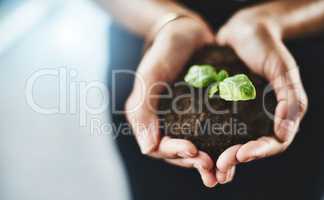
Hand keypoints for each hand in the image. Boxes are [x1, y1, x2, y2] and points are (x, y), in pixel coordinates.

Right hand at [125, 17, 218, 186]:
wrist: (186, 34)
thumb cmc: (165, 51)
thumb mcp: (150, 76)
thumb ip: (142, 109)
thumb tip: (148, 148)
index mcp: (149, 118)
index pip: (157, 146)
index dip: (174, 153)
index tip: (194, 151)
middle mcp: (165, 123)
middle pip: (176, 154)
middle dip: (194, 162)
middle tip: (212, 168)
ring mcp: (184, 120)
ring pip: (193, 149)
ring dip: (207, 162)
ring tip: (223, 170)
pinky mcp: (202, 114)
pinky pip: (208, 135)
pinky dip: (217, 147)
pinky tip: (231, 152)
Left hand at [214, 7, 307, 180]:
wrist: (243, 31)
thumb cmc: (266, 48)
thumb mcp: (283, 70)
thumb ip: (291, 100)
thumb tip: (284, 134)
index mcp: (277, 116)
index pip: (272, 143)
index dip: (258, 152)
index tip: (240, 155)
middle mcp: (257, 119)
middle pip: (249, 148)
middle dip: (234, 159)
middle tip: (218, 167)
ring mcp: (238, 114)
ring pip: (229, 141)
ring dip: (218, 155)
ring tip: (204, 163)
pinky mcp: (220, 107)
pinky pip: (214, 125)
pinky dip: (205, 137)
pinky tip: (193, 142)